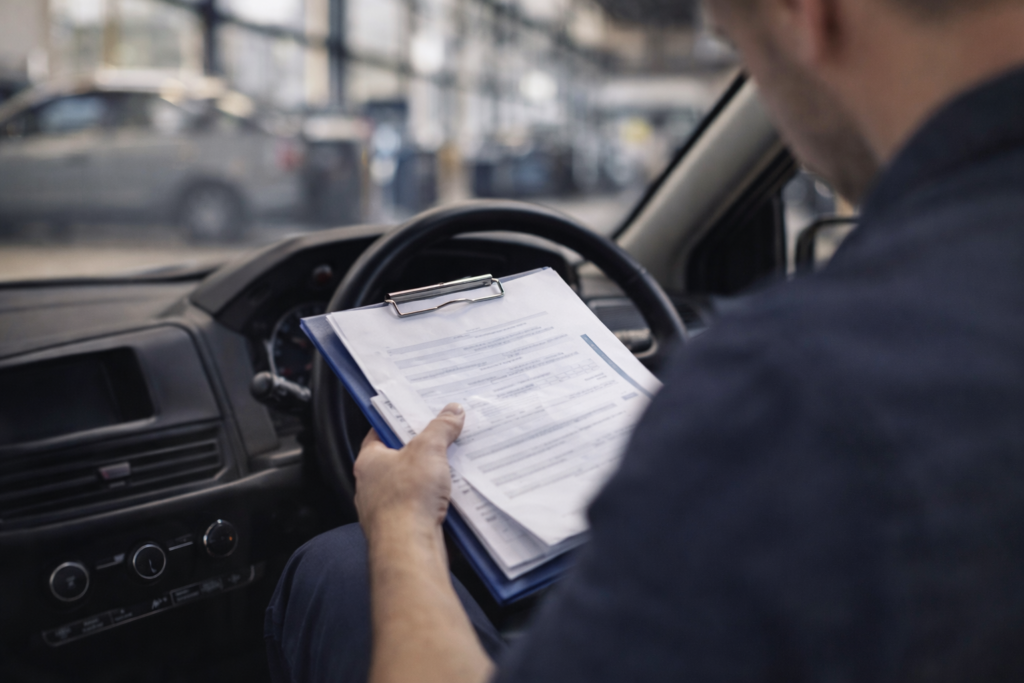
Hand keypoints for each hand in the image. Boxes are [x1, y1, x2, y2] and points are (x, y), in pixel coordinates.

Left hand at [354, 404, 465, 536]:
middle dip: (422, 451)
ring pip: (410, 485)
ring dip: (430, 478)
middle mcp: (372, 486)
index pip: (380, 432)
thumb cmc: (405, 501)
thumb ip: (441, 428)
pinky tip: (451, 496)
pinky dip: (435, 501)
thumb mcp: (428, 450)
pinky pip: (420, 507)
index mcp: (369, 461)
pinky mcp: (402, 528)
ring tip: (452, 467)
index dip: (400, 420)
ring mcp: (386, 509)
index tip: (417, 413)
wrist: (408, 548)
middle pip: (398, 459)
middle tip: (443, 438)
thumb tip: (451, 413)